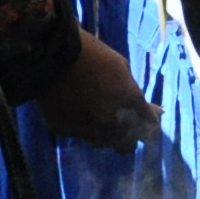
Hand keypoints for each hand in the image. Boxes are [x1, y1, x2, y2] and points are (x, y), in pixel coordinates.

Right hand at [34, 29, 156, 144]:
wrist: (49, 54)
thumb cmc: (90, 53)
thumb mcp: (121, 67)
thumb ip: (133, 93)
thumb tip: (150, 110)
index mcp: (129, 102)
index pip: (150, 128)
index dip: (150, 127)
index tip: (148, 123)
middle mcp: (111, 121)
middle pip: (127, 145)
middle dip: (128, 136)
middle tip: (123, 125)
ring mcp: (87, 129)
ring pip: (103, 143)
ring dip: (105, 134)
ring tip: (98, 117)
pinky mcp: (64, 131)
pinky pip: (79, 135)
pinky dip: (81, 126)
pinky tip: (76, 112)